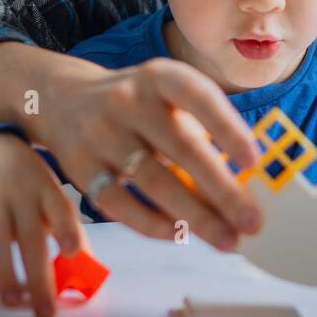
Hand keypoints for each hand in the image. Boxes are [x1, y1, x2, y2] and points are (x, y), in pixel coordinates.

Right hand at [0, 131, 87, 316]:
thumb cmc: (31, 186)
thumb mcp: (52, 199)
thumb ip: (68, 231)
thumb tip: (88, 274)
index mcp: (47, 191)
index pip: (60, 209)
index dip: (67, 229)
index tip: (72, 252)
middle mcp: (21, 192)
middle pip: (30, 236)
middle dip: (38, 276)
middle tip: (45, 311)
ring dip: (4, 269)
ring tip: (12, 300)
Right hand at [32, 57, 262, 249]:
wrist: (62, 101)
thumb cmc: (138, 106)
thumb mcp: (166, 98)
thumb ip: (200, 130)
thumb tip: (244, 185)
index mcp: (159, 77)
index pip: (197, 96)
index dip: (227, 127)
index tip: (254, 161)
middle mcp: (128, 100)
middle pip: (181, 147)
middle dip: (221, 189)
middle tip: (252, 222)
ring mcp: (101, 134)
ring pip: (153, 181)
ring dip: (194, 216)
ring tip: (227, 239)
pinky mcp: (81, 168)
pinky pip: (120, 204)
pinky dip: (153, 224)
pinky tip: (181, 235)